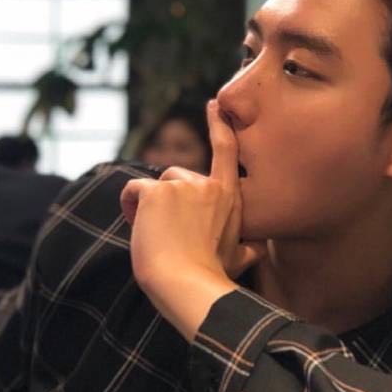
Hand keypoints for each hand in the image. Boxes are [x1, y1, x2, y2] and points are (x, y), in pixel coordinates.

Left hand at [120, 100, 266, 339]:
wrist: (189, 286)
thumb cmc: (214, 276)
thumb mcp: (240, 258)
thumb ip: (250, 247)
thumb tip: (261, 248)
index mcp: (229, 197)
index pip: (226, 151)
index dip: (219, 125)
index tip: (215, 105)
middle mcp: (207, 185)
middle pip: (177, 178)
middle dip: (168, 201)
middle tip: (168, 233)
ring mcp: (181, 185)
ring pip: (155, 188)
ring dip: (149, 207)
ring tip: (154, 236)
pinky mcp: (156, 192)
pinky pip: (134, 190)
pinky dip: (130, 205)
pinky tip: (136, 224)